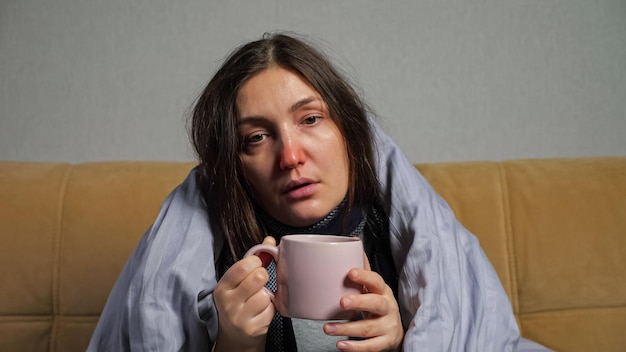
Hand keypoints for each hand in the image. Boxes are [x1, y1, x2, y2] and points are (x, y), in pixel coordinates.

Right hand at [213, 237, 275, 351]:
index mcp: (222, 287)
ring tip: (258, 300)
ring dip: (267, 296)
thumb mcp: (239, 281)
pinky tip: (261, 311)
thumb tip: (269, 241)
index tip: (256, 265)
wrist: (236, 336)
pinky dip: (270, 309)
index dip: (256, 262)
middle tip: (259, 283)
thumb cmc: (239, 302)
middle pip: (258, 278)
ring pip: (266, 294)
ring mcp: (239, 317)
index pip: (243, 266)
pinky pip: (271, 309)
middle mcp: (228, 303)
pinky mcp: (253, 328)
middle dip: (263, 277)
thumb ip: (253, 260)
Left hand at [323, 255, 403, 351]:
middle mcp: (387, 307)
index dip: (364, 276)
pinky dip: (355, 347)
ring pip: (368, 328)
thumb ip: (363, 269)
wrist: (395, 331)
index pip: (376, 281)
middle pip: (376, 304)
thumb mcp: (373, 287)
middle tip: (340, 302)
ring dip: (346, 328)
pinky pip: (371, 346)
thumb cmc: (378, 303)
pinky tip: (340, 345)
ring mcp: (388, 326)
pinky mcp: (385, 342)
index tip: (350, 273)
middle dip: (358, 302)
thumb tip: (352, 242)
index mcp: (382, 290)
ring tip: (327, 329)